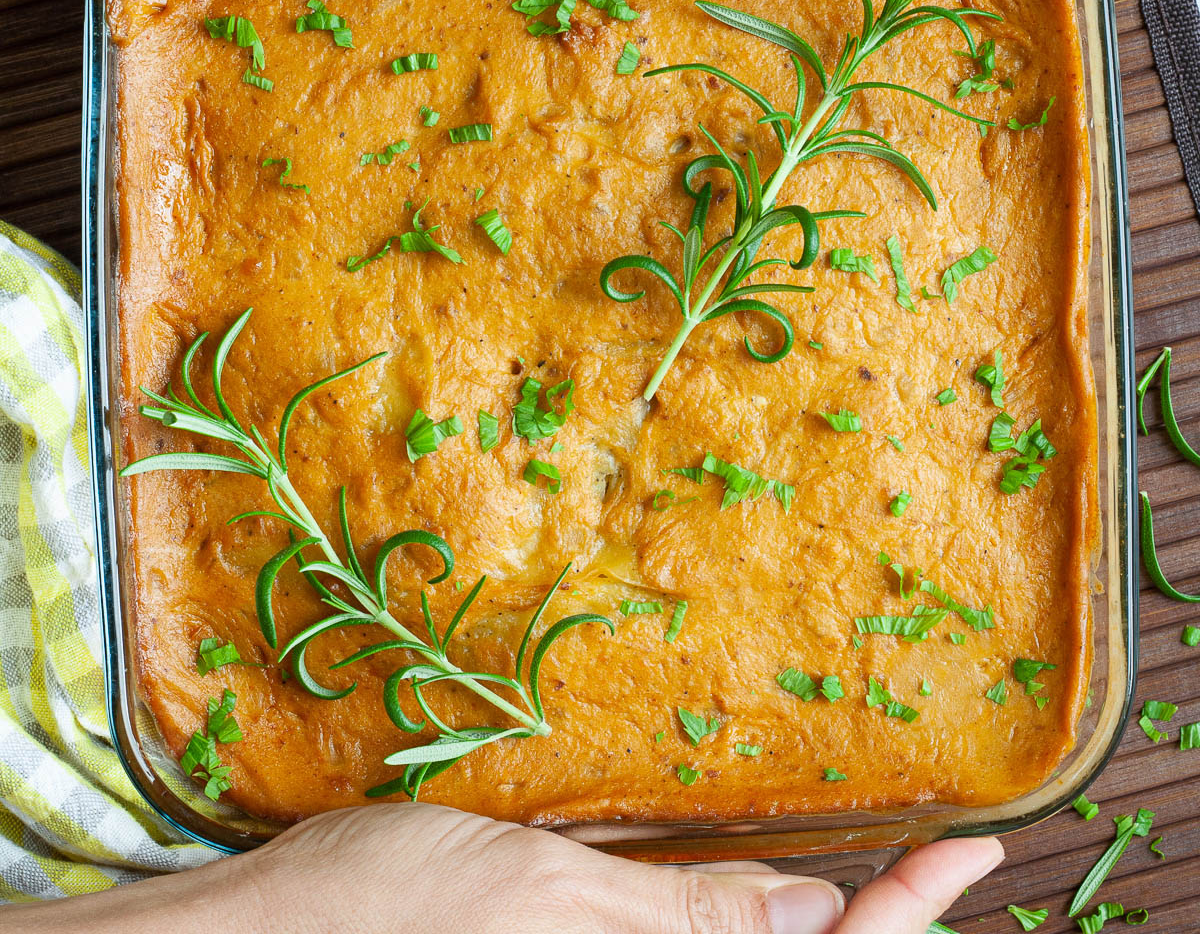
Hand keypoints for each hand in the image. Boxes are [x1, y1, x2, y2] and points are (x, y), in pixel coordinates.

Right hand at [0, 802, 1002, 933]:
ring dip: (817, 916)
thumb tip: (800, 909)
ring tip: (875, 857)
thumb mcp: (536, 894)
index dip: (904, 910)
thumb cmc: (386, 911)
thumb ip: (673, 918)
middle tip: (935, 852)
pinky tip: (759, 877)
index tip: (969, 848)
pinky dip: (736, 916)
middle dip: (875, 918)